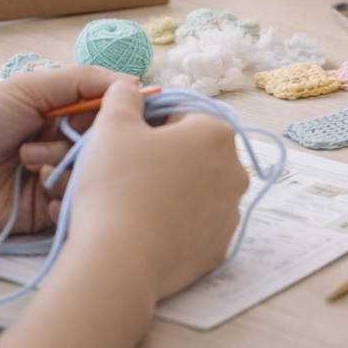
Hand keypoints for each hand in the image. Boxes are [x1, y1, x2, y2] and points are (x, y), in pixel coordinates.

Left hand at [0, 66, 135, 240]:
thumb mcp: (27, 88)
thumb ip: (81, 81)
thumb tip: (133, 83)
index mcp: (61, 112)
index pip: (110, 111)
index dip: (122, 114)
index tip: (129, 116)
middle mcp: (64, 144)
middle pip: (108, 146)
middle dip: (87, 142)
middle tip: (55, 140)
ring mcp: (57, 178)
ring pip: (93, 176)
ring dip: (66, 169)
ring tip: (29, 168)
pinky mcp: (49, 213)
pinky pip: (78, 207)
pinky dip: (68, 201)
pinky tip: (43, 196)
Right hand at [63, 81, 248, 301]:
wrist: (119, 261)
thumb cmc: (117, 185)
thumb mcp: (111, 127)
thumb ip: (123, 98)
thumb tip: (129, 86)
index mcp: (216, 134)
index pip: (181, 114)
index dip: (148, 124)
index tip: (124, 140)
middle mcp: (236, 171)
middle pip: (192, 154)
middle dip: (162, 158)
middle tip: (124, 172)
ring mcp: (231, 214)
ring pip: (196, 191)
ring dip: (170, 190)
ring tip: (132, 203)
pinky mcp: (219, 249)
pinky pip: (195, 226)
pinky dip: (175, 224)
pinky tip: (146, 229)